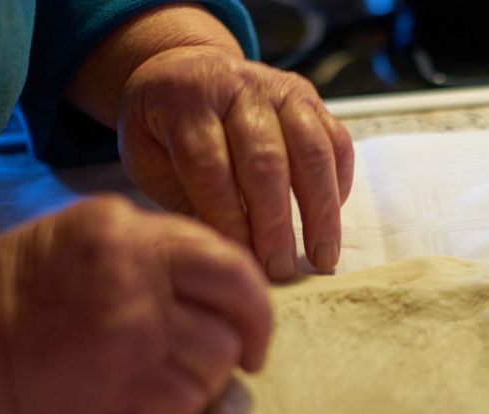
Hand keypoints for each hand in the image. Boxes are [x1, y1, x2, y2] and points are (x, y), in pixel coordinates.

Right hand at [0, 196, 271, 413]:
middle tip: (250, 359)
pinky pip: (188, 402)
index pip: (217, 250)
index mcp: (120, 227)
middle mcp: (137, 266)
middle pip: (240, 293)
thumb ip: (134, 254)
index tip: (247, 318)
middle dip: (255, 331)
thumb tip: (195, 287)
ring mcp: (137, 322)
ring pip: (218, 355)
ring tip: (161, 387)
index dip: (246, 290)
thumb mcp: (63, 245)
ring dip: (201, 381)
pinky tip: (138, 411)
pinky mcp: (130, 378)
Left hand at [116, 47, 354, 280]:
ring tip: (322, 256)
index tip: (240, 258)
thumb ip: (183, 200)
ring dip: (320, 211)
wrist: (186, 69)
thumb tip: (225, 250)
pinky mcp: (310, 98)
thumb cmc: (165, 127)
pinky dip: (339, 185)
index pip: (210, 165)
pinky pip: (337, 142)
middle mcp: (237, 88)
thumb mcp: (149, 160)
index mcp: (186, 102)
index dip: (227, 217)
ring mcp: (279, 89)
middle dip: (275, 223)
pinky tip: (331, 221)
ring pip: (311, 152)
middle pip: (265, 160)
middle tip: (280, 269)